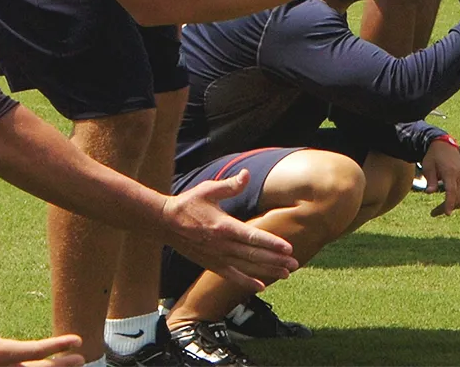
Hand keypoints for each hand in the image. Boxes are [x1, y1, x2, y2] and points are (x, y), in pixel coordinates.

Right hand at [162, 170, 298, 292]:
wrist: (164, 222)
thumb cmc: (188, 203)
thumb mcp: (208, 190)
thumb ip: (230, 185)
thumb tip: (246, 174)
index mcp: (223, 226)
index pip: (252, 236)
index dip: (271, 242)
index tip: (288, 248)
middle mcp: (222, 245)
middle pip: (253, 255)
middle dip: (276, 260)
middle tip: (295, 263)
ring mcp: (216, 257)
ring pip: (246, 267)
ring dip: (267, 271)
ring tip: (286, 274)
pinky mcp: (210, 264)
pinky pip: (231, 275)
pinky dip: (246, 281)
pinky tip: (261, 286)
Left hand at [422, 140, 459, 216]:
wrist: (445, 146)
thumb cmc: (433, 157)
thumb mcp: (428, 166)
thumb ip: (430, 180)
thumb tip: (429, 192)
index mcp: (450, 172)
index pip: (452, 191)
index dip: (450, 203)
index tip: (447, 214)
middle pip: (457, 198)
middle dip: (446, 208)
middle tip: (433, 213)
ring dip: (454, 206)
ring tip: (442, 208)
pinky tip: (453, 203)